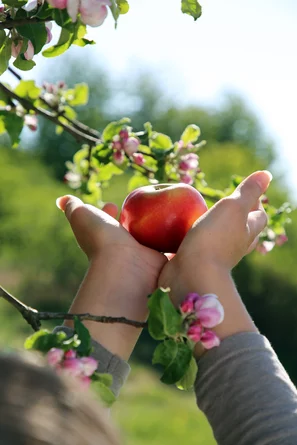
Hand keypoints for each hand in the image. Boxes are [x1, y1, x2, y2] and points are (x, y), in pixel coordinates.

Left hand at [56, 195, 166, 359]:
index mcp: (107, 239)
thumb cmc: (102, 241)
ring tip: (171, 214)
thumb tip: (60, 200)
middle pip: (132, 230)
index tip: (113, 203)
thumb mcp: (82, 217)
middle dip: (136, 220)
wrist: (125, 268)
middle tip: (146, 206)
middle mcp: (125, 249)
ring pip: (153, 240)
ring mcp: (145, 257)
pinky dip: (179, 242)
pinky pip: (174, 250)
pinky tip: (186, 230)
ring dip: (160, 230)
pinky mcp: (164, 263)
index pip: (107, 222)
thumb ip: (72, 206)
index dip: (108, 212)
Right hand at [158, 171, 271, 344]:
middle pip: (243, 231)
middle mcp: (234, 246)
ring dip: (217, 231)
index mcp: (247, 232)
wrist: (192, 275)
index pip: (258, 216)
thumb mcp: (233, 208)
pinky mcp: (196, 263)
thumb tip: (266, 174)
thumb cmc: (214, 238)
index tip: (250, 194)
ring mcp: (215, 257)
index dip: (256, 204)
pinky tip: (182, 233)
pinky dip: (195, 240)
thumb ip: (248, 191)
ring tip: (205, 218)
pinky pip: (198, 249)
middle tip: (229, 206)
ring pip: (221, 241)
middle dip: (239, 219)